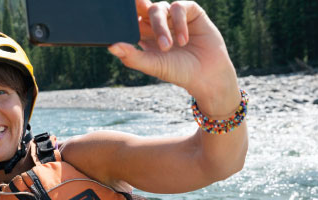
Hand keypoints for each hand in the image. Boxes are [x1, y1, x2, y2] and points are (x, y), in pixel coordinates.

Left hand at [109, 0, 239, 115]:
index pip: (130, 19)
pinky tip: (182, 41)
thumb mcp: (152, 65)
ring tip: (167, 47)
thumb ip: (132, 56)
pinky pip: (179, 7)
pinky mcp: (191, 12)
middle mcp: (158, 23)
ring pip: (158, 8)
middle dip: (138, 10)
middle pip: (142, 9)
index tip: (118, 14)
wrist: (206, 75)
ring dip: (160, 26)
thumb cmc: (178, 71)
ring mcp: (174, 17)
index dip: (125, 15)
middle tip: (138, 17)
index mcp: (144, 34)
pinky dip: (179, 23)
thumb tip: (111, 46)